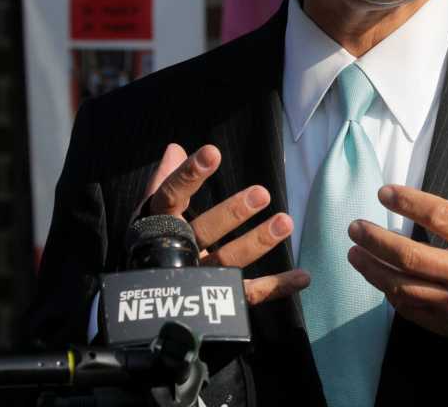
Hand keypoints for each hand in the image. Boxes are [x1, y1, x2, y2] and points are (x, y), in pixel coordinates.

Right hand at [143, 143, 309, 305]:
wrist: (145, 297)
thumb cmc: (153, 242)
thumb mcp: (154, 211)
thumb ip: (167, 181)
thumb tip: (175, 149)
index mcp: (159, 225)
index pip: (172, 195)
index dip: (190, 175)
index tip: (213, 153)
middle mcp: (178, 252)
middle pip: (205, 230)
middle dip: (232, 213)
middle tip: (262, 193)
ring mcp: (198, 278)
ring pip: (229, 261)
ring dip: (259, 242)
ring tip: (286, 222)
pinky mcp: (217, 299)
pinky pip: (248, 294)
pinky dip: (276, 287)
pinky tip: (303, 277)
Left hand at [347, 133, 447, 366]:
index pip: (440, 216)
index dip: (409, 201)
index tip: (385, 192)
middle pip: (410, 256)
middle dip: (376, 238)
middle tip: (355, 226)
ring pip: (403, 287)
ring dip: (374, 269)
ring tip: (354, 253)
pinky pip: (413, 311)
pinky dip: (392, 295)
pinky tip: (380, 281)